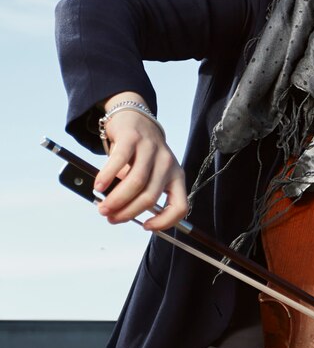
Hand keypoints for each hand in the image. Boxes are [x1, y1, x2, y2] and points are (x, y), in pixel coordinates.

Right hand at [94, 95, 186, 230]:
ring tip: (103, 207)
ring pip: (136, 182)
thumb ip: (139, 194)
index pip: (180, 206)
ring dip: (117, 199)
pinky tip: (99, 186)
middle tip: (111, 217)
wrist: (135, 120)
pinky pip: (120, 160)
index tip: (146, 226)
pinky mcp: (133, 138)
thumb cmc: (141, 154)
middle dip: (128, 212)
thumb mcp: (150, 175)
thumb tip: (119, 214)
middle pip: (150, 197)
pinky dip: (107, 176)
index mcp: (176, 176)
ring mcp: (151, 149)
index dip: (165, 221)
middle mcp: (167, 163)